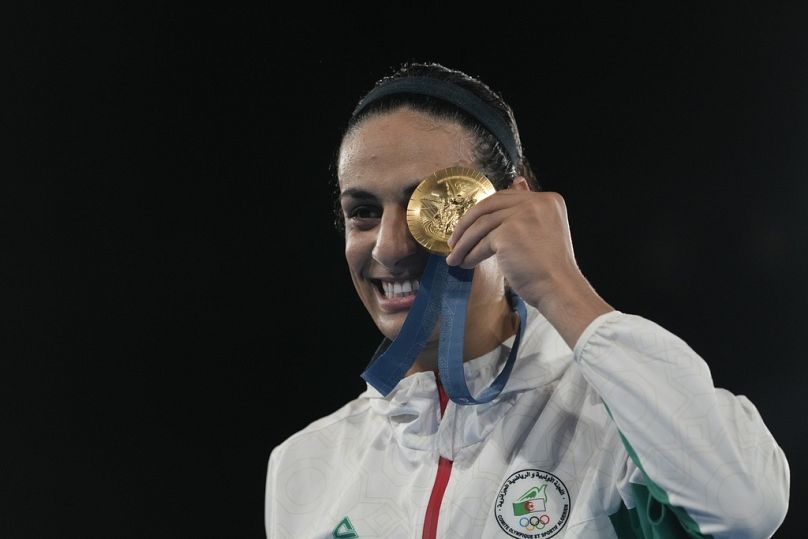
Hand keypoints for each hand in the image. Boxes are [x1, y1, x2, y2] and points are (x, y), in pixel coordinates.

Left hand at [445, 181, 612, 347]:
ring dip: (464, 243)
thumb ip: (526, 213)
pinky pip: (481, 242)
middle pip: (489, 206)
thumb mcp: (542, 232)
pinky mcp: (508, 232)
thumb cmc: (550, 268)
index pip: (505, 197)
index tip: (470, 225)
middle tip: (454, 240)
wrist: (559, 288)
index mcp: (547, 199)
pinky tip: (467, 263)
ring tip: (455, 257)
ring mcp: (522, 215)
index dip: (484, 211)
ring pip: (481, 225)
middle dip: (467, 223)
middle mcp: (536, 202)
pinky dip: (470, 254)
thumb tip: (508, 192)